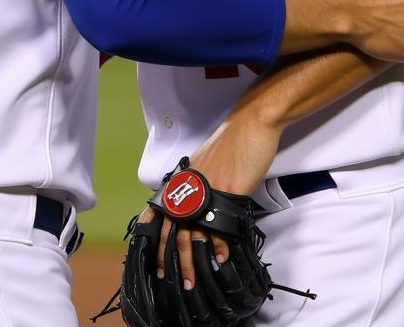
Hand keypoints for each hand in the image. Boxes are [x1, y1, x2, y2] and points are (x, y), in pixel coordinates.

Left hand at [145, 112, 279, 288]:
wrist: (253, 124)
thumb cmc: (233, 142)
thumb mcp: (208, 163)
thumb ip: (200, 184)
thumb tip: (200, 206)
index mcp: (185, 178)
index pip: (161, 209)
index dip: (153, 234)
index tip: (151, 255)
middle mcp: (192, 185)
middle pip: (174, 229)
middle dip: (172, 259)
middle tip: (174, 279)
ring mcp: (209, 190)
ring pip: (193, 233)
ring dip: (193, 260)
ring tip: (193, 279)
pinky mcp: (228, 191)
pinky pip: (220, 226)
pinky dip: (220, 246)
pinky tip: (220, 258)